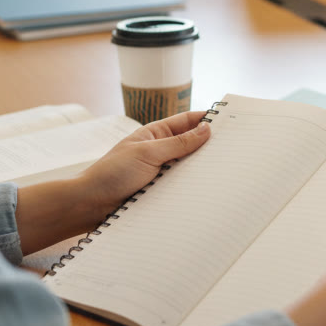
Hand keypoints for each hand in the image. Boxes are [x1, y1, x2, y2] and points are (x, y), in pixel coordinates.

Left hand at [15, 110, 212, 252]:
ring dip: (202, 170)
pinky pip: (182, 188)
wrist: (89, 206)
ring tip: (227, 170)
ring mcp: (161, 173)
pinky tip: (209, 190)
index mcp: (155, 134)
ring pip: (189, 168)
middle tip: (236, 148)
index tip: (231, 121)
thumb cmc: (111, 174)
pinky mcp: (160, 193)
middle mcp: (160, 152)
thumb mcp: (148, 153)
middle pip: (192, 145)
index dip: (207, 119)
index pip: (187, 121)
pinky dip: (194, 188)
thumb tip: (206, 129)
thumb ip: (179, 143)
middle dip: (210, 146)